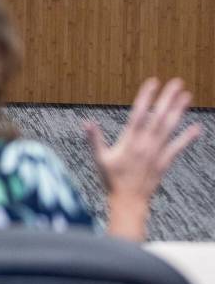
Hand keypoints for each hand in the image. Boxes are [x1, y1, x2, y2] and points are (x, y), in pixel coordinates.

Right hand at [87, 77, 200, 239]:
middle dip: (168, 98)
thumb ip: (94, 139)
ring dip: (179, 111)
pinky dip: (188, 137)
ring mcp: (157, 152)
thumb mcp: (99, 158)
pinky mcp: (165, 162)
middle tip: (177, 83)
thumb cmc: (111, 180)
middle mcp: (146, 144)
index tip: (153, 82)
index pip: (139, 113)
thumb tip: (86, 123)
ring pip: (170, 127)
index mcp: (129, 141)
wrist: (129, 201)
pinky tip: (197, 127)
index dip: (146, 97)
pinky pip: (178, 147)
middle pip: (158, 116)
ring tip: (187, 96)